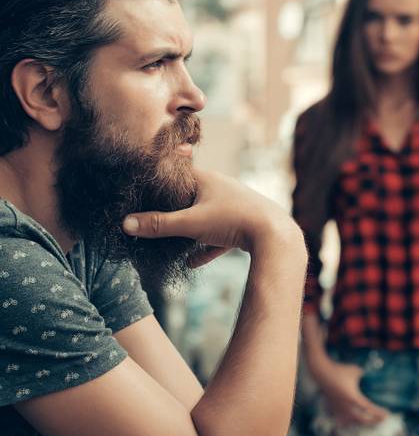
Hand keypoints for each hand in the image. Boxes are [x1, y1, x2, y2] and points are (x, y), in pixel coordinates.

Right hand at [123, 169, 303, 255]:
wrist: (275, 235)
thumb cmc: (233, 220)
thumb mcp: (191, 223)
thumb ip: (158, 225)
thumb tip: (125, 223)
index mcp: (207, 178)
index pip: (177, 172)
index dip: (159, 180)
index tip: (142, 190)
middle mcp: (221, 187)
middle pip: (191, 195)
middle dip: (173, 207)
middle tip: (152, 216)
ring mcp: (234, 206)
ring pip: (206, 216)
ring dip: (191, 230)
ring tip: (172, 241)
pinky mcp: (244, 225)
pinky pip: (219, 236)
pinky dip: (207, 247)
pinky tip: (193, 263)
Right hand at [314, 360, 386, 425]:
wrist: (321, 372)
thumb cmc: (339, 370)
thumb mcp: (355, 370)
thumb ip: (363, 375)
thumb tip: (368, 376)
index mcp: (353, 398)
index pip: (369, 409)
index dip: (378, 413)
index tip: (387, 415)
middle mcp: (346, 406)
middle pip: (362, 419)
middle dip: (373, 421)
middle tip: (381, 420)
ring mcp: (339, 408)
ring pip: (352, 421)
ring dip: (361, 422)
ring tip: (368, 420)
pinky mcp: (333, 407)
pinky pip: (342, 419)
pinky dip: (348, 422)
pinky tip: (352, 421)